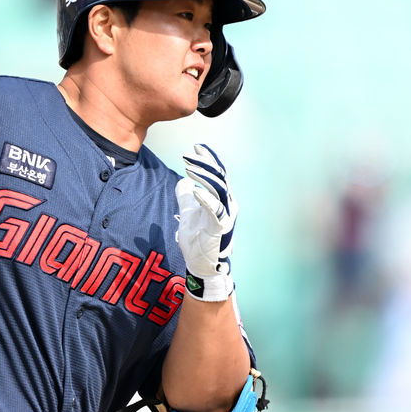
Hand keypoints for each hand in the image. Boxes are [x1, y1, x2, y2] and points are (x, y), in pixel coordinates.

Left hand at [175, 143, 237, 301]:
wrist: (201, 265)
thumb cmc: (198, 240)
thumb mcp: (189, 213)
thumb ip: (186, 197)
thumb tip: (183, 181)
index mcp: (221, 199)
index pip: (217, 174)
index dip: (208, 159)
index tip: (196, 146)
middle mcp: (227, 205)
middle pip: (219, 177)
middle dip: (204, 163)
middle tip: (188, 154)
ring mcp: (225, 216)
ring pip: (219, 189)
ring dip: (205, 176)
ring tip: (189, 167)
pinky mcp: (220, 228)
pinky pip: (215, 210)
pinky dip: (206, 198)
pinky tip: (194, 190)